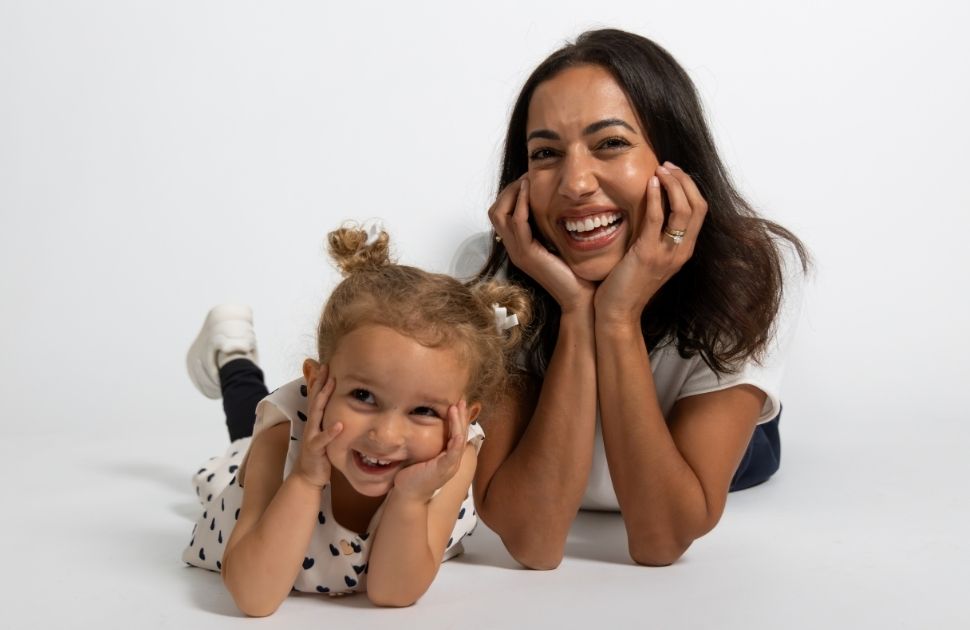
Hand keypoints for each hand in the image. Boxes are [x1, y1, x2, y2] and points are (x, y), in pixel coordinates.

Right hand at [293, 365, 343, 487]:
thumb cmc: (319, 452)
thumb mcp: (323, 432)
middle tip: (326, 366)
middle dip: (320, 382)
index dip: (320, 380)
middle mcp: (311, 424)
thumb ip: (326, 419)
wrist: (308, 475)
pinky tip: (340, 424)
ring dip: (323, 398)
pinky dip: (331, 432)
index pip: (316, 396)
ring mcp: (311, 435)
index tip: (326, 364)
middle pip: (315, 399)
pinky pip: (323, 439)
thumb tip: (333, 405)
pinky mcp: (315, 449)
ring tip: (332, 384)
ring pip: (317, 414)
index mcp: (315, 420)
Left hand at [392, 400, 472, 502]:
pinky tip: (457, 431)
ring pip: (460, 440)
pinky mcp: (444, 469)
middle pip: (462, 433)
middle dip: (462, 416)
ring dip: (459, 423)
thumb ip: (426, 443)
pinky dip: (457, 441)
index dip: (459, 419)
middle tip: (461, 400)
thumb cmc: (412, 475)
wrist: (407, 494)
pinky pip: (454, 453)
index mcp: (449, 456)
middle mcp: (453, 459)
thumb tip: (419, 425)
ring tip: (456, 407)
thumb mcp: (421, 455)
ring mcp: (451, 465)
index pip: (458, 433)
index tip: (457, 403)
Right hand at [489, 176, 594, 313]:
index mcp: (521, 246)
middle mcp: (515, 248)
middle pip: (496, 211)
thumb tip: (561, 201)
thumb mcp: (562, 242)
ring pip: (500, 214)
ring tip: (527, 181)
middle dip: (509, 190)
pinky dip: (521, 204)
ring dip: (513, 193)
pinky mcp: (526, 254)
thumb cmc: (578, 272)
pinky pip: (516, 223)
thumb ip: (555, 225)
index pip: (503, 213)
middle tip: (527, 177)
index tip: (529, 179)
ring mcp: (518, 252)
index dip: (513, 193)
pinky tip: (531, 192)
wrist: (581, 297)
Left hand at [594, 162, 707, 325]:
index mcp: (683, 251)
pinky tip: (649, 184)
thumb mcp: (648, 257)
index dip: (689, 187)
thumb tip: (652, 209)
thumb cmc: (627, 285)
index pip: (699, 211)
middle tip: (667, 166)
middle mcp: (681, 252)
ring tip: (660, 170)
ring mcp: (667, 254)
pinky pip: (657, 219)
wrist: (617, 313)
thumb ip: (655, 236)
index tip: (673, 172)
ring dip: (674, 184)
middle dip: (685, 180)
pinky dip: (656, 198)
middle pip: (698, 206)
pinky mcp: (648, 254)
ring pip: (684, 210)